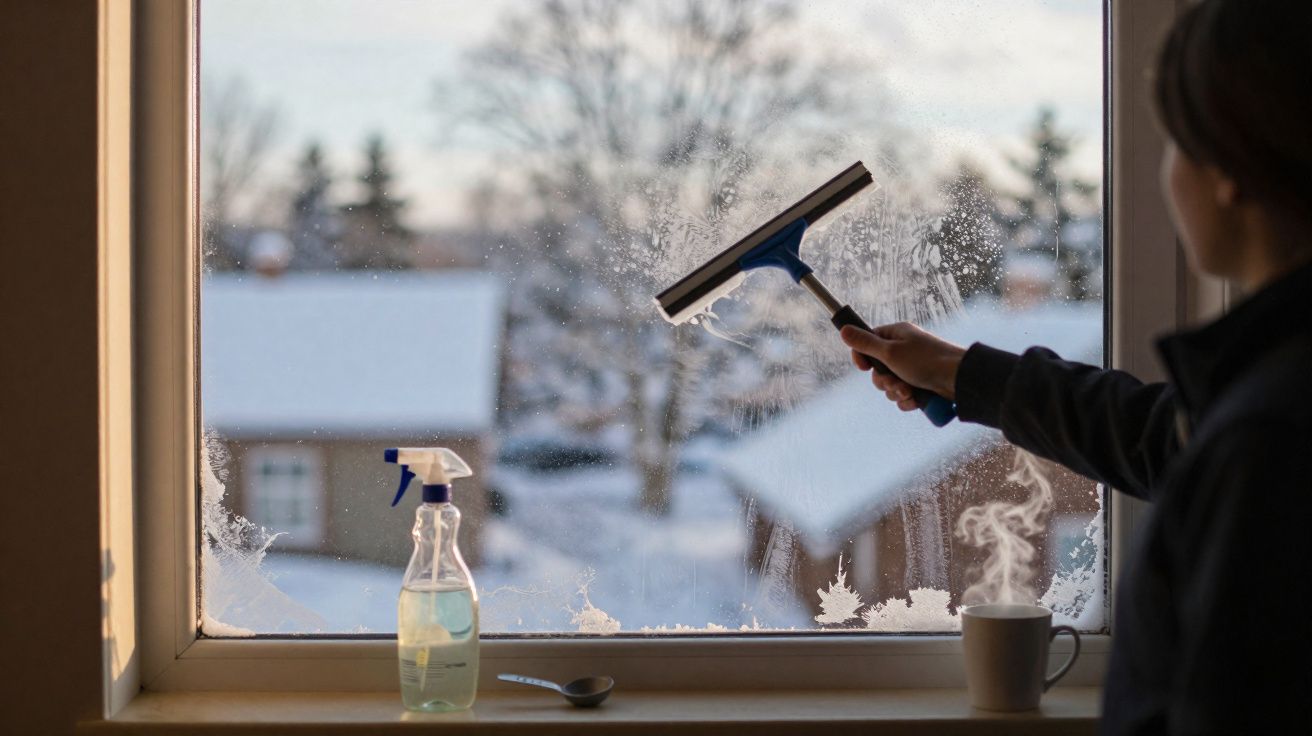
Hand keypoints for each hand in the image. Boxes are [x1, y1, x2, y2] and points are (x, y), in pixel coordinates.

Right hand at [839, 322, 965, 411]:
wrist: (958, 379)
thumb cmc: (925, 360)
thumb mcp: (890, 352)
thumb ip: (865, 344)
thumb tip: (844, 330)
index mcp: (896, 335)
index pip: (868, 342)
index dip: (863, 357)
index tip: (864, 368)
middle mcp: (904, 350)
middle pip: (878, 368)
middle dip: (883, 380)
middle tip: (893, 381)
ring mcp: (913, 368)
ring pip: (890, 385)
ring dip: (896, 391)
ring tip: (909, 390)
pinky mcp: (921, 384)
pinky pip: (903, 395)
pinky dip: (908, 400)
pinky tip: (916, 399)